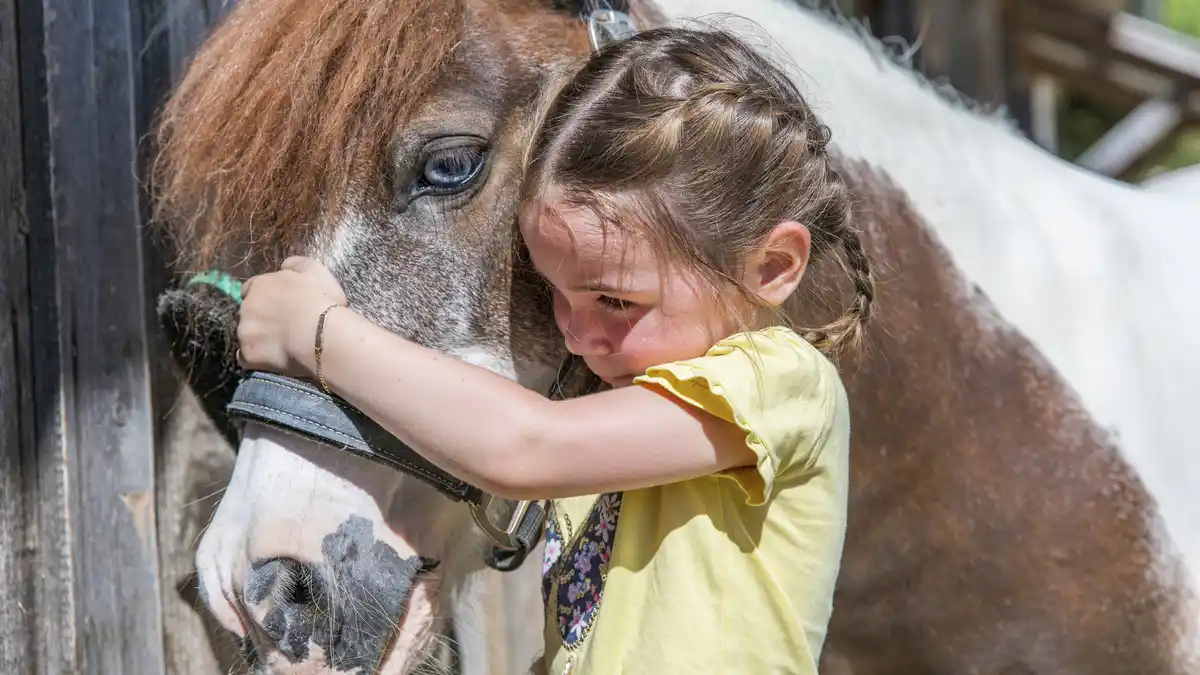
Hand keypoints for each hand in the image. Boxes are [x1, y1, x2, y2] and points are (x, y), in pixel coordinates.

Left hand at [237, 256, 348, 376]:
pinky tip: (270, 359)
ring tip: (281, 345)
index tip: (280, 304)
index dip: (266, 296)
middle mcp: (246, 307)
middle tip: (285, 325)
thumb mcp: (314, 270)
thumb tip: (285, 265)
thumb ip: (295, 264)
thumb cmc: (321, 300)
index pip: (251, 288)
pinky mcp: (249, 355)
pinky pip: (245, 357)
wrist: (322, 336)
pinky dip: (255, 357)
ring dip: (259, 337)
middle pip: (248, 311)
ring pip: (246, 334)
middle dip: (262, 316)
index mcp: (260, 285)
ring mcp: (245, 332)